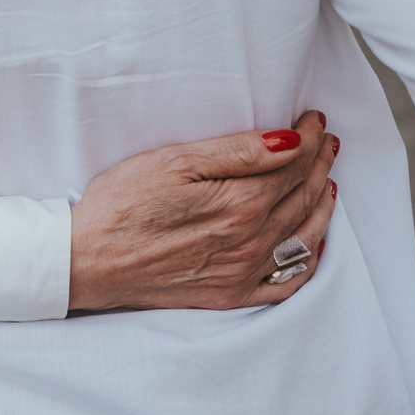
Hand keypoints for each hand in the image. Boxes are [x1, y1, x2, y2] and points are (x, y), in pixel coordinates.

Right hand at [68, 111, 338, 310]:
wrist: (87, 260)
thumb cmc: (121, 204)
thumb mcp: (173, 161)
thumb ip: (237, 153)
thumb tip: (291, 141)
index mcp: (242, 203)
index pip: (294, 163)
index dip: (309, 138)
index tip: (314, 119)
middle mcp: (253, 240)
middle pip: (303, 195)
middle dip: (320, 164)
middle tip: (326, 142)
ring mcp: (245, 272)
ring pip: (305, 236)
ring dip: (322, 205)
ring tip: (326, 182)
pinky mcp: (232, 295)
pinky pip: (287, 282)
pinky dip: (308, 261)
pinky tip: (311, 244)